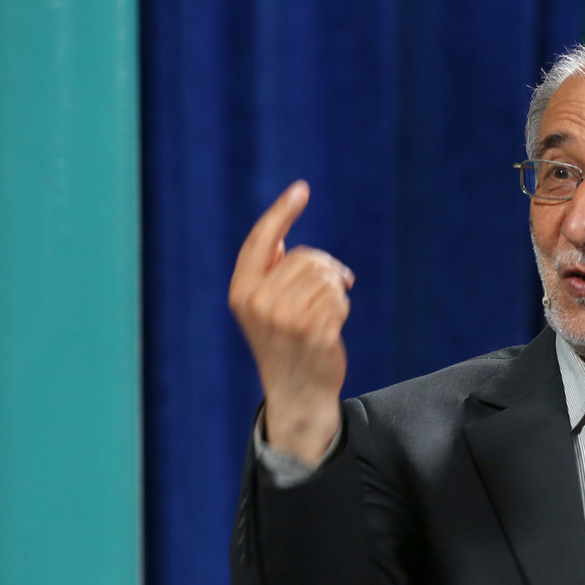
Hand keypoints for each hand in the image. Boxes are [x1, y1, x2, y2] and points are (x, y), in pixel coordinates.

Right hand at [228, 180, 354, 463]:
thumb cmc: (285, 346)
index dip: (281, 213)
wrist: (297, 394)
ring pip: (324, 276)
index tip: (301, 189)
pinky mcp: (312, 331)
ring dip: (335, 289)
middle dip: (325, 268)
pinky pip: (337, 299)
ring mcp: (285, 319)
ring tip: (330, 308)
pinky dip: (342, 307)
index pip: (262, 241)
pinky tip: (334, 325)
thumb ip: (268, 276)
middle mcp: (258, 303)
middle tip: (336, 284)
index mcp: (242, 291)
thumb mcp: (265, 310)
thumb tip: (281, 239)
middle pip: (305, 258)